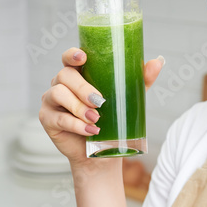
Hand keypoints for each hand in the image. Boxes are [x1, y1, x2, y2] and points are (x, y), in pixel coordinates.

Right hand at [38, 47, 163, 168]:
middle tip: (100, 101)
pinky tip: (90, 131)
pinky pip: (58, 118)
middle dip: (83, 88)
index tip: (83, 58)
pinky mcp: (47, 119)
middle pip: (64, 75)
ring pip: (58, 94)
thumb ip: (141, 79)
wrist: (103, 152)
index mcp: (78, 74)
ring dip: (78, 106)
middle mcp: (60, 83)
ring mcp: (50, 101)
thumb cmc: (113, 120)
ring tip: (96, 119)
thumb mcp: (129, 97)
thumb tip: (158, 61)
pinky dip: (76, 125)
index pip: (69, 57)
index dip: (73, 54)